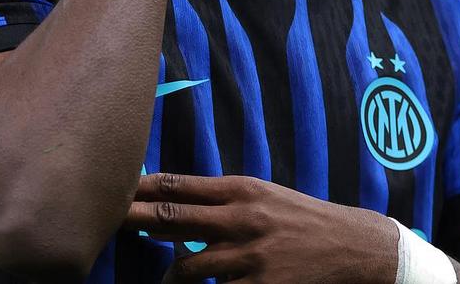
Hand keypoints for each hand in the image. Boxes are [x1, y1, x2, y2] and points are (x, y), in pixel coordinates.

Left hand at [122, 173, 398, 282]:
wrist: (351, 245)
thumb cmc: (300, 218)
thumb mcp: (263, 195)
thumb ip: (223, 199)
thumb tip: (177, 202)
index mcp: (241, 189)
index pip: (180, 186)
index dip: (145, 188)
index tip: (118, 188)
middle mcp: (242, 218)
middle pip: (174, 217)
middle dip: (136, 219)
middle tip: (108, 219)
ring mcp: (250, 256)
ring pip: (188, 268)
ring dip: (171, 277)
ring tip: (168, 281)